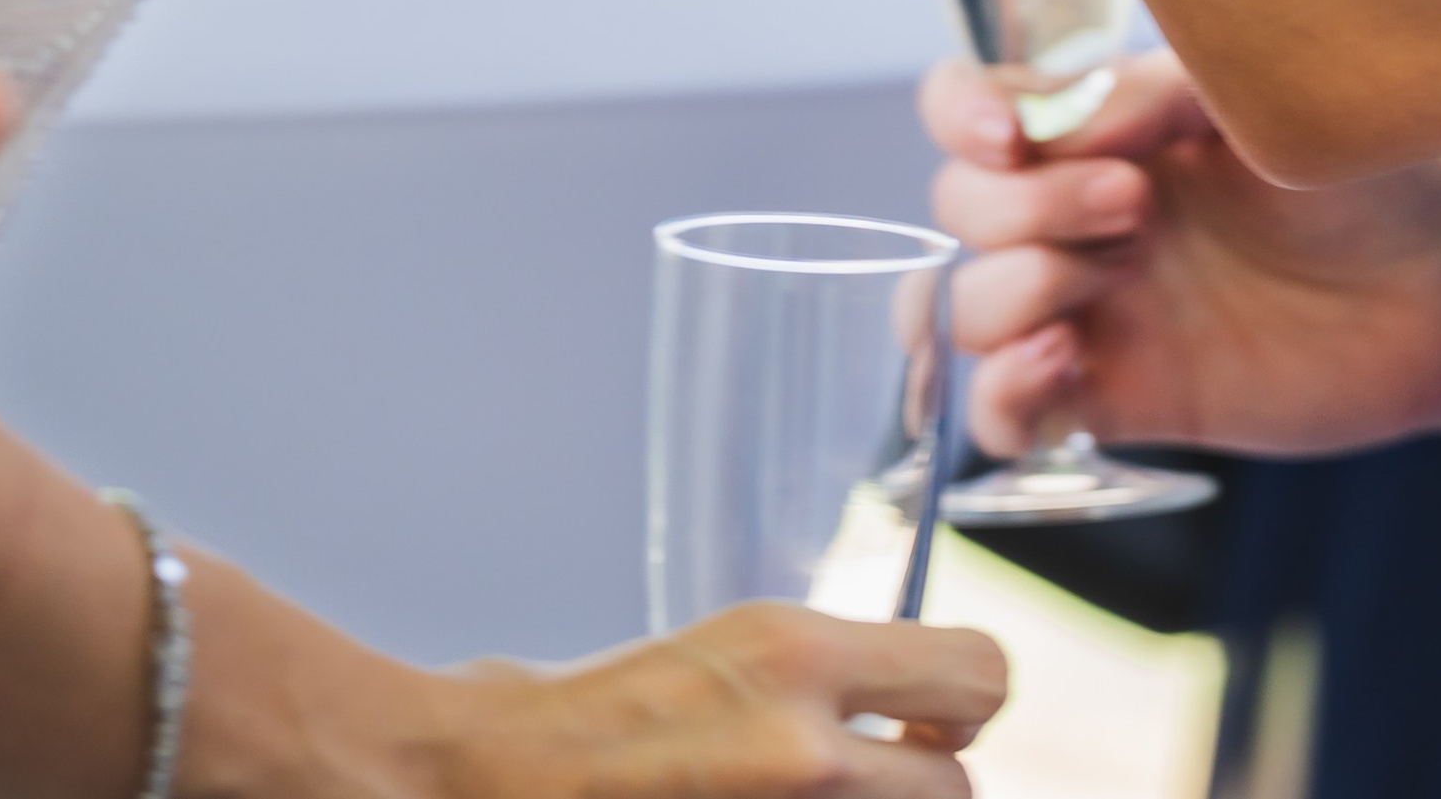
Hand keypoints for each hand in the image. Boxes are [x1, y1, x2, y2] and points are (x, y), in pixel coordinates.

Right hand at [190, 588, 1007, 798]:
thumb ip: (813, 687)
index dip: (964, 702)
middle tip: (867, 777)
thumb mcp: (717, 660)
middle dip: (921, 785)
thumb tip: (898, 715)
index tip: (928, 717)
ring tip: (800, 795)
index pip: (979, 674)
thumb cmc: (576, 718)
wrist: (461, 778)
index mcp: (794, 655)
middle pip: (956, 788)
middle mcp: (802, 742)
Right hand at [926, 50, 1440, 462]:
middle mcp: (1079, 213)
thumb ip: (1156, 94)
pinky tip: (1064, 368)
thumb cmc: (1366, 172)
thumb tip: (1060, 117)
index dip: (959, 114)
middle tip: (1137, 204)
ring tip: (1120, 273)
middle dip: (1026, 205)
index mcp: (1102, 125)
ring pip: (967, 305)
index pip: (969, 107)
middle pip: (959, 207)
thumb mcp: (1261, 102)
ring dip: (1018, 287)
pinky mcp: (1120, 398)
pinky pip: (1004, 414)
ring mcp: (1094, 308)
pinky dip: (1002, 397)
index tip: (1009, 136)